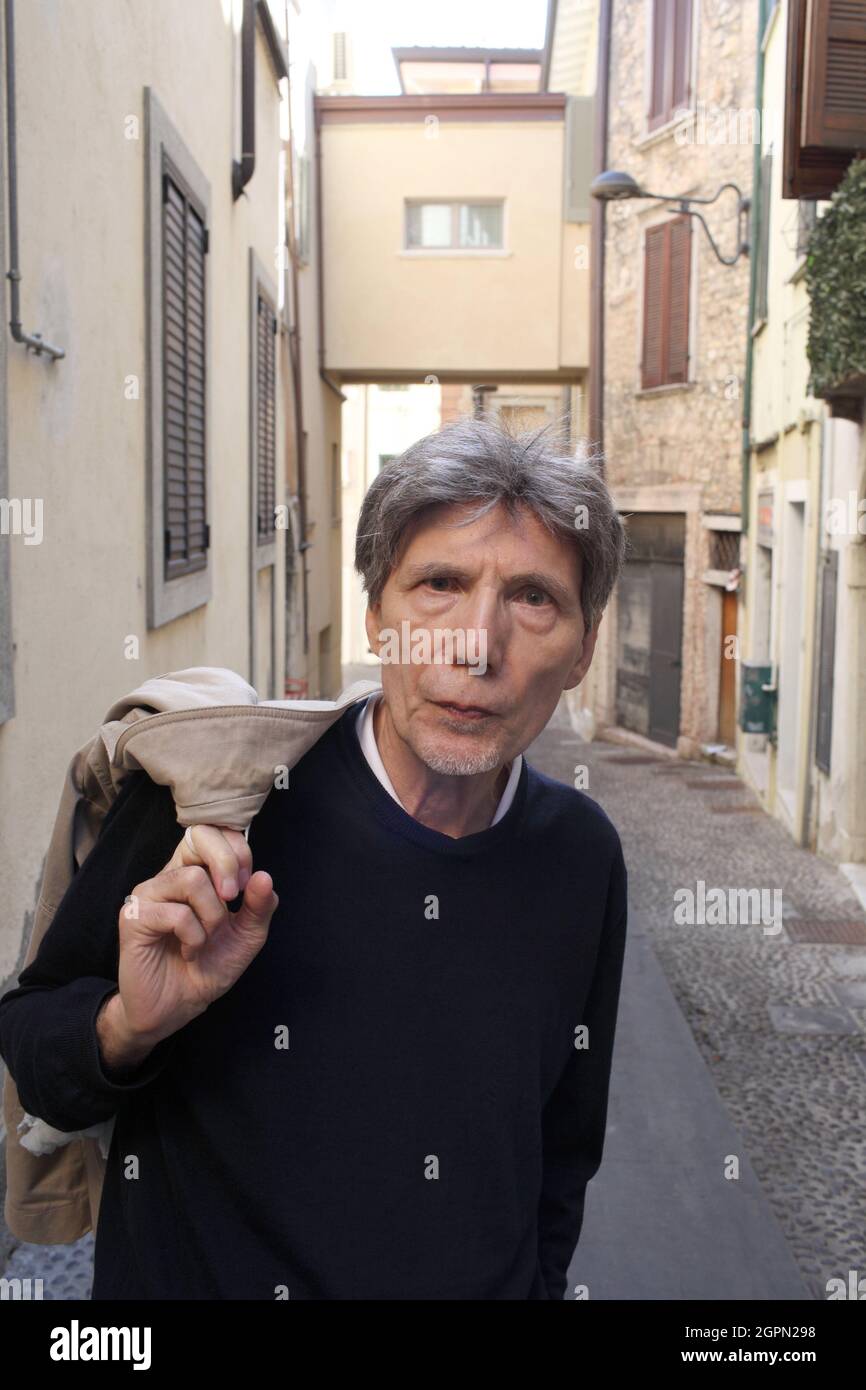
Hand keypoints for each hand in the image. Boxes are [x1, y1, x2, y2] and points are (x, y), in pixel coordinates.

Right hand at [113, 824, 278, 1047]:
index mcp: (194, 872)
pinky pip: (176, 913)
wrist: (178, 1007)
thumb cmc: (208, 967)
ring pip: (192, 879)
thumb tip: (264, 877)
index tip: (247, 886)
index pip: (212, 831)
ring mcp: (148, 894)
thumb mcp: (247, 937)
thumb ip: (260, 907)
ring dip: (212, 915)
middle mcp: (169, 876)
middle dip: (227, 864)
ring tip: (205, 939)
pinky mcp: (133, 918)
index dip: (238, 850)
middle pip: (198, 835)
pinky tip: (187, 951)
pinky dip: (193, 937)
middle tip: (233, 898)